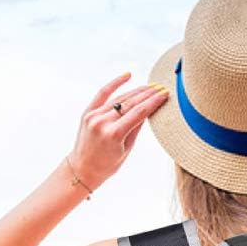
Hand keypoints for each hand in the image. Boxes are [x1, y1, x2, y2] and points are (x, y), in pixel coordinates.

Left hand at [69, 73, 167, 190]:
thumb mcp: (127, 149)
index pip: (139, 112)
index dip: (153, 102)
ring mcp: (94, 116)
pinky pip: (102, 94)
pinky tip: (127, 76)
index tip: (164, 94)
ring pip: (120, 98)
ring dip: (137, 91)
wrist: (82, 169)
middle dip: (148, 94)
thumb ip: (137, 127)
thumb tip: (149, 109)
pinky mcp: (88, 112)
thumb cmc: (107, 164)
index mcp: (114, 134)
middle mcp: (102, 122)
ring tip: (150, 86)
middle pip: (131, 103)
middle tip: (160, 88)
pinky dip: (114, 84)